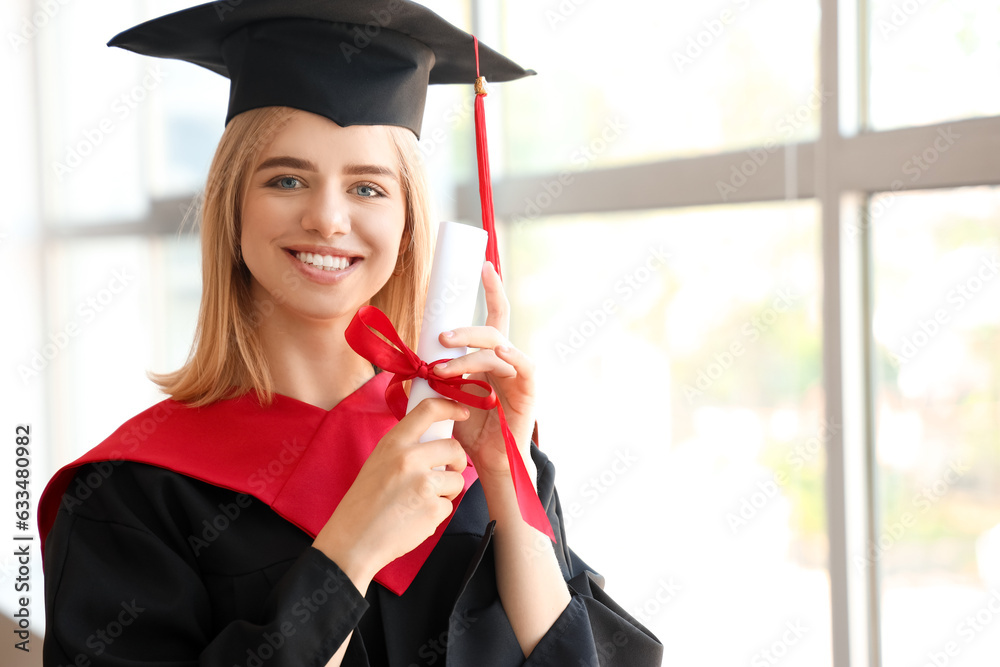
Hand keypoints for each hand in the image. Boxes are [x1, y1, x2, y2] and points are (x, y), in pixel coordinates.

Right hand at [312, 398, 468, 590]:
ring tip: (421, 500)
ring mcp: (423, 484)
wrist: (354, 540)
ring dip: (446, 490)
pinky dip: (437, 512)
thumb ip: (405, 448)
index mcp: (393, 443)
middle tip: (448, 470)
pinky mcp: (433, 509)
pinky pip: (449, 505)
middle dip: (457, 460)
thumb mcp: (378, 462)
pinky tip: (416, 517)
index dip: (450, 407)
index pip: (427, 410)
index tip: (461, 412)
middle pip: (454, 447)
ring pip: (457, 479)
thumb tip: (435, 440)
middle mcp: (409, 459)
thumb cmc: (364, 503)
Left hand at [434, 261, 535, 481]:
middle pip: (491, 329)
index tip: (484, 265)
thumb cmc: (470, 433)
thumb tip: (411, 366)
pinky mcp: (529, 389)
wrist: (490, 465)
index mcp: (491, 358)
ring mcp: (520, 373)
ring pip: (496, 348)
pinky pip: (522, 364)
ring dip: (467, 356)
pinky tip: (496, 353)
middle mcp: (508, 360)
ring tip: (443, 368)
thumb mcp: (446, 401)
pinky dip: (507, 356)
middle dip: (464, 330)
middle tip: (440, 338)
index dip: (491, 290)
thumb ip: (434, 380)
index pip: (493, 318)